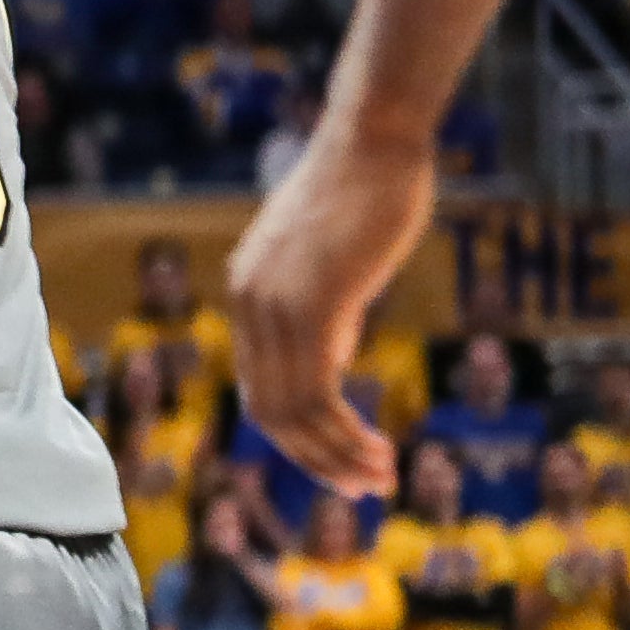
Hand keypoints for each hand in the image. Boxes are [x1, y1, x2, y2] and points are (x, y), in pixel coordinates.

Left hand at [233, 118, 427, 498]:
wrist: (375, 141)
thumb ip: (325, 314)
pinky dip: (344, 432)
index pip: (261, 386)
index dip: (300, 435)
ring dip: (336, 455)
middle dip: (315, 458)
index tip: (343, 462)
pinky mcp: (311, 303)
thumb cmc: (368, 194)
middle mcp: (249, 303)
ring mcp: (274, 305)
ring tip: (380, 479)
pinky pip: (318, 390)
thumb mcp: (334, 265)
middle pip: (268, 410)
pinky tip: (380, 448)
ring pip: (292, 410)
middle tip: (365, 489)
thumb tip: (333, 362)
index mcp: (249, 293)